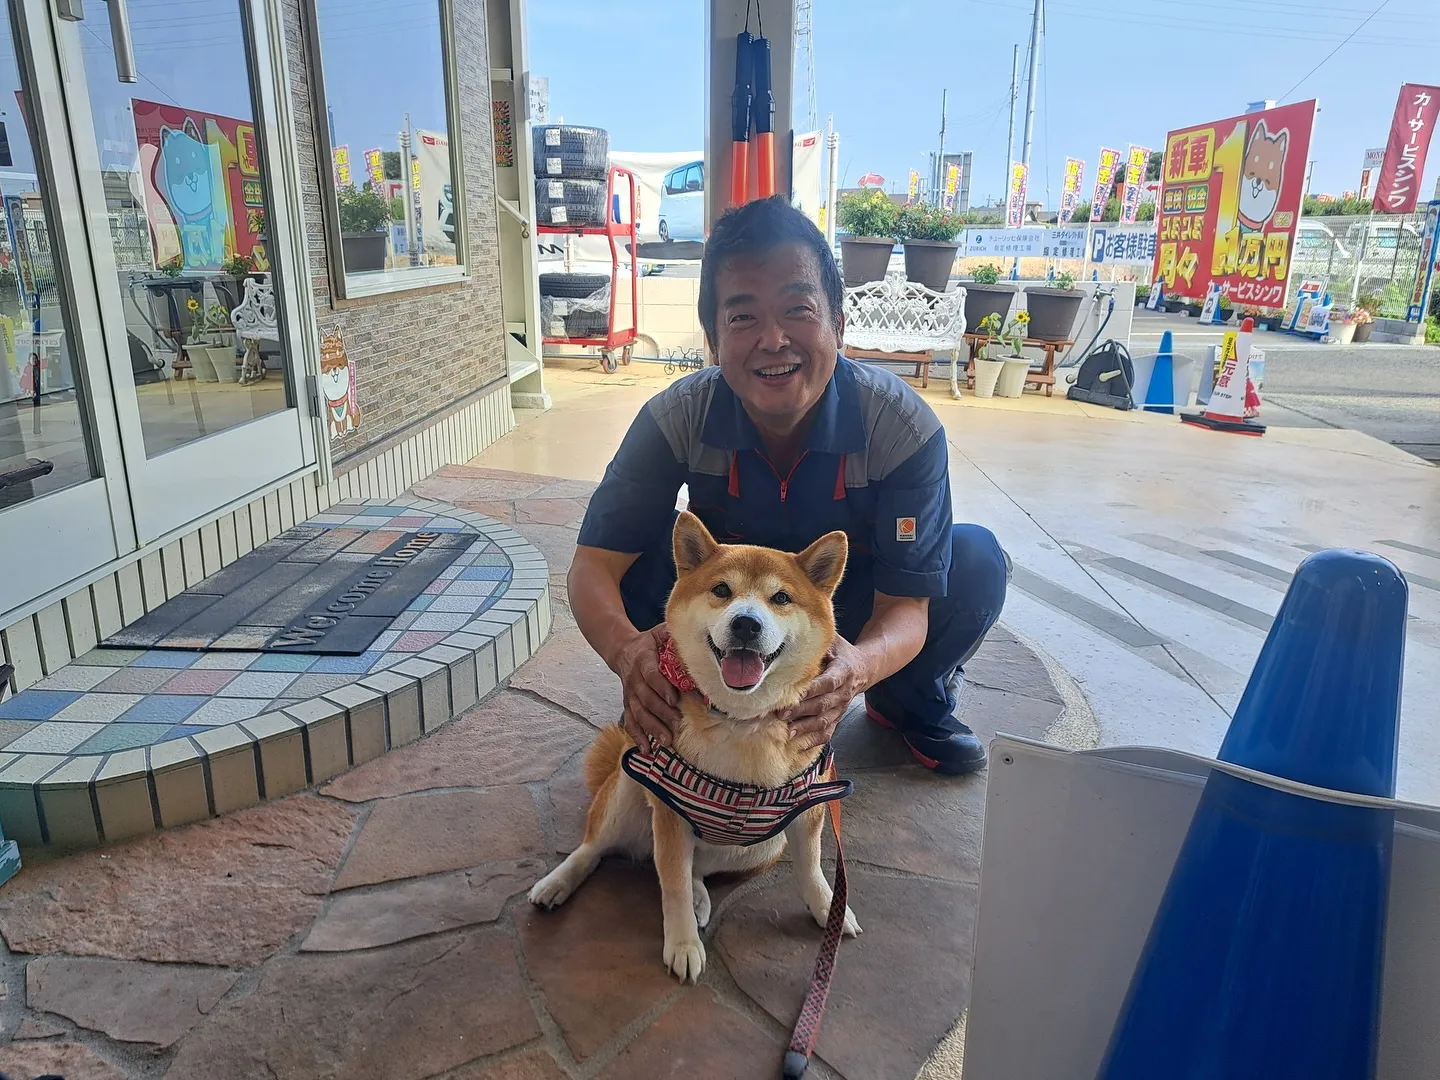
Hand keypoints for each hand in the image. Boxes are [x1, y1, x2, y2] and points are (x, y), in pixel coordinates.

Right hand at [615, 625, 682, 749]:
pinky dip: (637, 736)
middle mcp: (634, 679)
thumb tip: (692, 634)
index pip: (651, 675)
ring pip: (639, 714)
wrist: (622, 651)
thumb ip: (672, 634)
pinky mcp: (628, 705)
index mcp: (643, 660)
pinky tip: (647, 750)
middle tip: (678, 725)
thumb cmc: (648, 643)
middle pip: (646, 699)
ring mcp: (629, 694)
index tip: (674, 699)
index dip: (661, 687)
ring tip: (666, 741)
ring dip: (652, 728)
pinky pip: (630, 722)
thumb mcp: (659, 633)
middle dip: (662, 714)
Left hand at [781, 636, 870, 751]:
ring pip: (824, 722)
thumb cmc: (842, 654)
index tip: (795, 693)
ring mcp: (841, 708)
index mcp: (843, 672)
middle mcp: (843, 693)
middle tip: (781, 713)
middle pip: (822, 705)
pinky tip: (798, 744)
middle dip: (801, 711)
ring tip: (787, 732)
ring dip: (805, 728)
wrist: (863, 668)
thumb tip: (795, 634)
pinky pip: (827, 733)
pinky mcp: (837, 718)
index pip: (828, 682)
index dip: (812, 689)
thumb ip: (818, 642)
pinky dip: (813, 740)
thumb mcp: (834, 642)